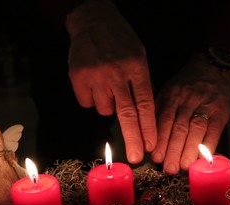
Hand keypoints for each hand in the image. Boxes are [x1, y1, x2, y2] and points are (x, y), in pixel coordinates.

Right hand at [65, 0, 156, 163]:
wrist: (93, 20)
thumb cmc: (121, 42)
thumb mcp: (140, 57)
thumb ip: (143, 84)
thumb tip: (146, 116)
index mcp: (137, 68)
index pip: (146, 104)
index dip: (149, 127)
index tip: (152, 146)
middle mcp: (117, 73)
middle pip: (126, 113)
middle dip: (133, 138)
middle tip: (136, 159)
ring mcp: (96, 75)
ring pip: (104, 110)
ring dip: (108, 105)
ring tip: (108, 85)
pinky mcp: (77, 77)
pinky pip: (87, 102)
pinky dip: (92, 98)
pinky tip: (94, 82)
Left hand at [151, 53, 229, 173]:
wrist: (211, 68)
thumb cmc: (186, 86)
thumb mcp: (169, 91)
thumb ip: (160, 112)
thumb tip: (148, 140)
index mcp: (172, 95)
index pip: (164, 119)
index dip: (160, 139)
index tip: (156, 157)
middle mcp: (188, 99)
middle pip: (179, 126)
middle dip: (173, 149)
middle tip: (169, 167)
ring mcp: (206, 104)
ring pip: (196, 129)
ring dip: (189, 149)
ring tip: (184, 166)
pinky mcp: (221, 110)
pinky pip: (214, 129)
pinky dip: (208, 144)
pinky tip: (202, 158)